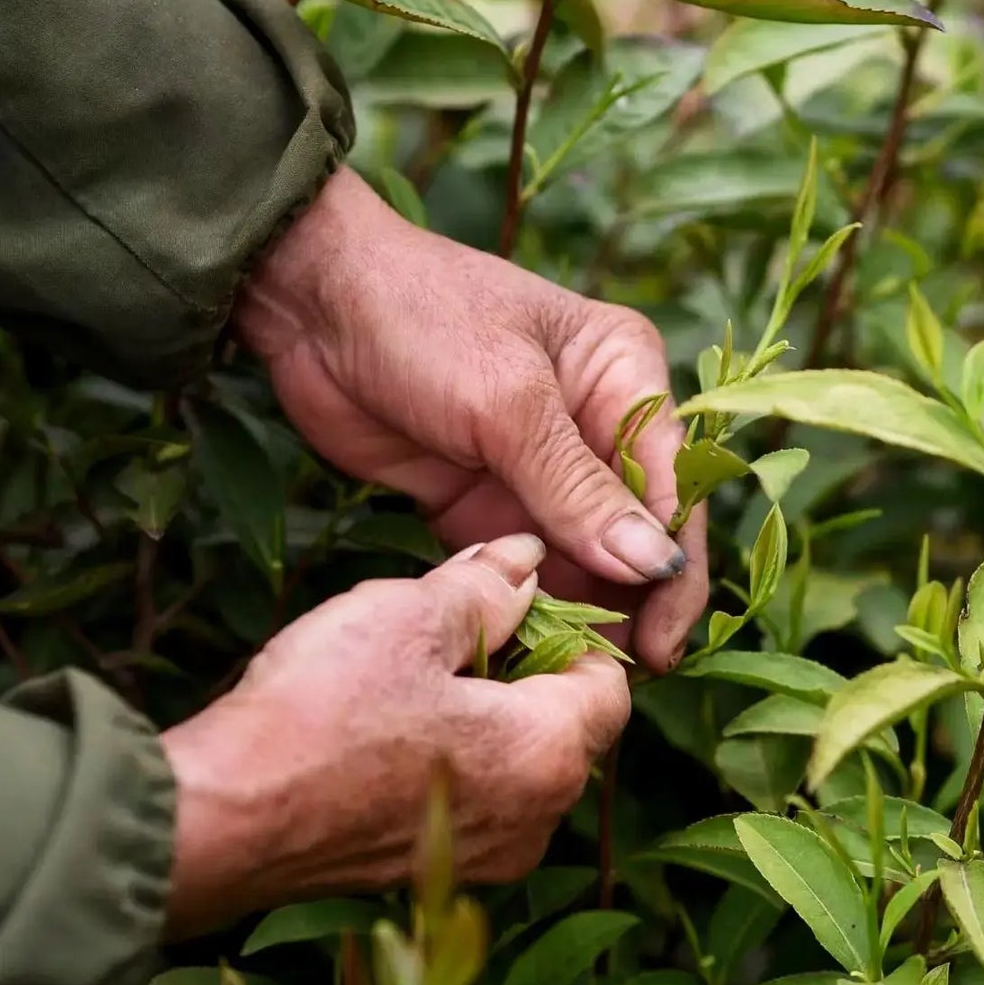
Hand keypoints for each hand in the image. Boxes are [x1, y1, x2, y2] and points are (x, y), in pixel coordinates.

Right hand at [160, 536, 628, 935]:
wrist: (224, 818)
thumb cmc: (320, 715)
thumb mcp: (410, 617)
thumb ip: (486, 587)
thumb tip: (529, 562)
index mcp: (548, 755)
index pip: (610, 685)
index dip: (574, 632)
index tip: (520, 602)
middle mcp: (534, 821)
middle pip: (566, 727)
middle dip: (525, 671)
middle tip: (456, 627)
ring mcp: (484, 858)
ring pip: (516, 765)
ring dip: (484, 714)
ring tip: (412, 670)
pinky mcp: (431, 873)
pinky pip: (472, 801)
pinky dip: (450, 757)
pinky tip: (387, 724)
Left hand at [234, 168, 706, 671]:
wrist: (307, 304)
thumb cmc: (419, 317)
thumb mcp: (506, 402)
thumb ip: (576, 490)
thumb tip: (654, 564)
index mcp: (626, 377)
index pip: (676, 485)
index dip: (673, 568)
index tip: (659, 640)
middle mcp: (595, 426)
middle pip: (638, 533)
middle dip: (634, 602)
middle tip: (624, 677)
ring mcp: (540, 471)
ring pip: (584, 562)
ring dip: (583, 615)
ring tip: (575, 680)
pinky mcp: (485, 505)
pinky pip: (524, 570)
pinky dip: (527, 611)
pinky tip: (527, 657)